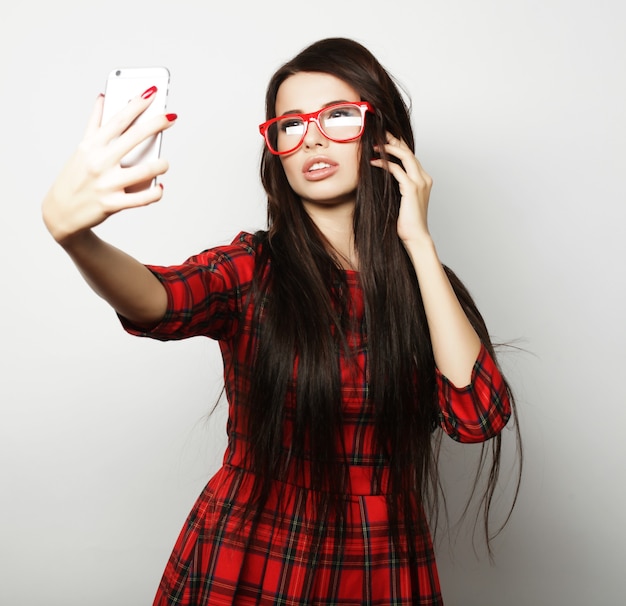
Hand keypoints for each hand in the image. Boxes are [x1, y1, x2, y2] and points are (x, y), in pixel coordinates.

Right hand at [42, 90, 175, 243]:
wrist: (60, 212)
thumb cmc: (75, 177)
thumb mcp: (82, 148)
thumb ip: (95, 123)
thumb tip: (104, 97)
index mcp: (92, 145)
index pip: (119, 119)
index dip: (137, 104)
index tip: (153, 92)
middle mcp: (99, 162)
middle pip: (134, 137)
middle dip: (156, 123)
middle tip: (171, 117)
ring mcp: (106, 183)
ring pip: (145, 170)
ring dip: (161, 164)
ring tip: (164, 162)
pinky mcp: (112, 204)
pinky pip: (142, 198)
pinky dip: (156, 192)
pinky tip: (160, 187)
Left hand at [370, 133, 432, 244]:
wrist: (416, 237)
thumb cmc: (407, 223)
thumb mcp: (402, 200)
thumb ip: (397, 187)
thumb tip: (382, 178)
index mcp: (423, 179)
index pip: (411, 156)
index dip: (398, 145)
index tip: (384, 139)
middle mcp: (424, 178)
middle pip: (408, 151)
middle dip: (393, 140)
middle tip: (378, 133)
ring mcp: (420, 182)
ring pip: (405, 156)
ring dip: (388, 148)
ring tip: (373, 144)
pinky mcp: (411, 189)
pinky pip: (396, 170)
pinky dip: (384, 163)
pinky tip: (373, 162)